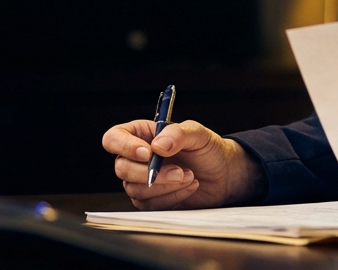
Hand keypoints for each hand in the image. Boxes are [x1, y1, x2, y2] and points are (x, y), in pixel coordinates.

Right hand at [102, 118, 266, 209]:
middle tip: (179, 170)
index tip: (148, 153)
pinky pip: (150, 204)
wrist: (223, 174)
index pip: (114, 139)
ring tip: (190, 176)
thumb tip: (157, 146)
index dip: (124, 146)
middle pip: (121, 168)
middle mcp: (136, 158)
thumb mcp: (198, 134)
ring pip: (135, 189)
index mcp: (141, 135)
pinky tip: (189, 186)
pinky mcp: (151, 200)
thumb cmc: (208, 149)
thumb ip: (178, 134)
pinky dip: (172, 196)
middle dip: (151, 172)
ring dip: (165, 185)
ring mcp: (141, 181)